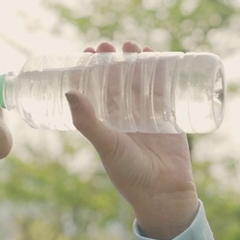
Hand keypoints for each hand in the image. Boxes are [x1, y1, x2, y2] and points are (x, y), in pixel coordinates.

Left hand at [68, 41, 198, 239]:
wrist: (164, 194)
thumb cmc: (130, 174)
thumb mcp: (107, 145)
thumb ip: (88, 122)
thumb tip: (69, 91)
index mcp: (107, 122)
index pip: (96, 89)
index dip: (91, 70)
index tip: (87, 51)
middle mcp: (125, 117)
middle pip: (118, 81)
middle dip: (114, 60)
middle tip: (109, 45)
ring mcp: (148, 116)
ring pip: (142, 82)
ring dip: (139, 62)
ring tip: (134, 46)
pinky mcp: (170, 118)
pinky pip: (167, 92)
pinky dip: (165, 74)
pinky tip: (163, 58)